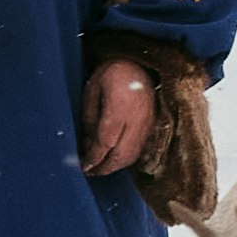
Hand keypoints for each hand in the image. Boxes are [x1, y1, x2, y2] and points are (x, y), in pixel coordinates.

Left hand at [82, 57, 152, 175]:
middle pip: (121, 154)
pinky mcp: (152, 125)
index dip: (94, 157)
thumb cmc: (110, 75)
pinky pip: (138, 148)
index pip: (106, 142)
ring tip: (100, 168)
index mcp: (119, 107)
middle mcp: (137, 118)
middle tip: (90, 172)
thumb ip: (90, 121)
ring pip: (132, 155)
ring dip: (115, 166)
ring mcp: (147, 123)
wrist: (137, 64)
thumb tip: (87, 147)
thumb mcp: (92, 93)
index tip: (84, 166)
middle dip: (105, 168)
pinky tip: (113, 158)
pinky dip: (125, 158)